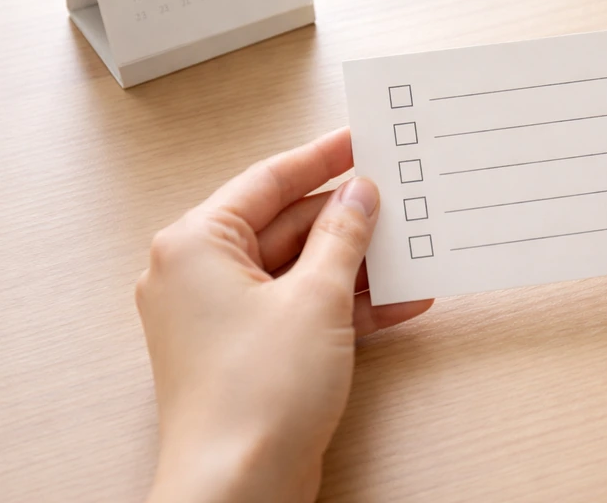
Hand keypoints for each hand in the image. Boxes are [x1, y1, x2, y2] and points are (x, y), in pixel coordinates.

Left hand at [136, 129, 432, 502]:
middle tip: (396, 197)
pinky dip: (347, 306)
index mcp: (196, 245)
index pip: (268, 181)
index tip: (360, 138)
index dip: (321, 158)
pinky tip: (402, 301)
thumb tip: (358, 195)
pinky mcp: (249, 352)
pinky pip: (302, 310)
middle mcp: (201, 275)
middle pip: (286, 226)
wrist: (239, 492)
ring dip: (355, 266)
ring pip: (299, 270)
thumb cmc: (255, 395)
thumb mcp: (316, 298)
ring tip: (411, 248)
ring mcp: (224, 317)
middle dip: (347, 219)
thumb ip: (342, 236)